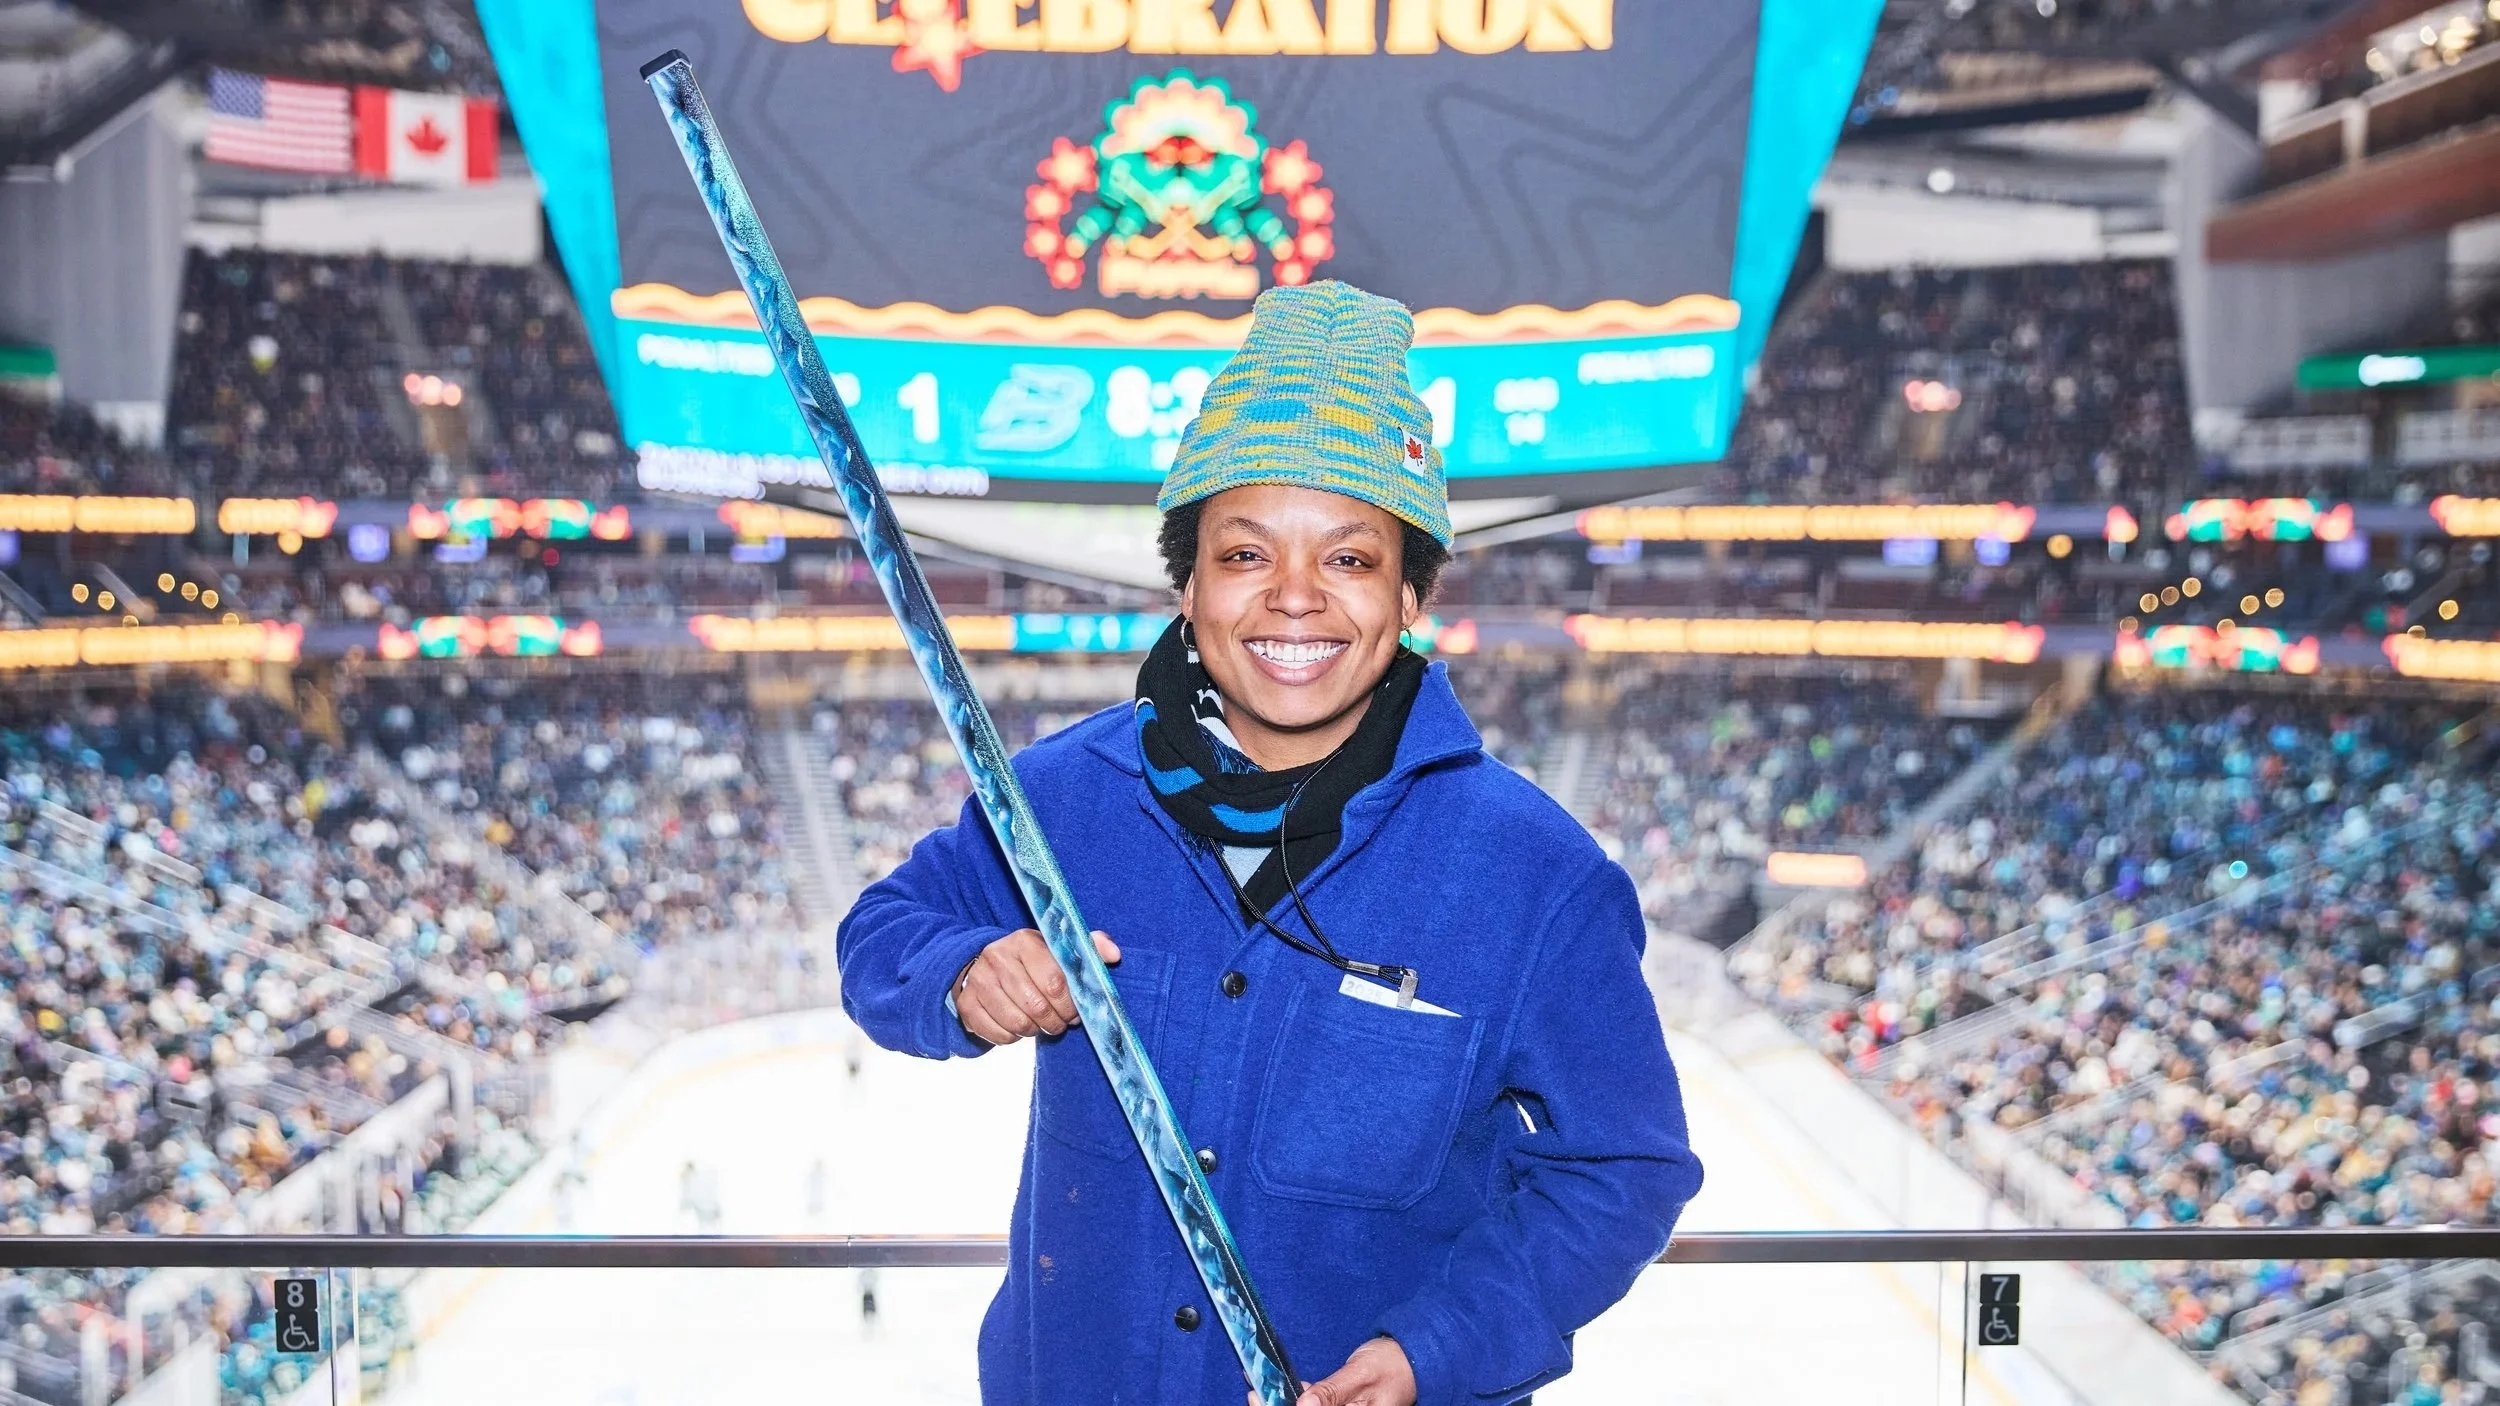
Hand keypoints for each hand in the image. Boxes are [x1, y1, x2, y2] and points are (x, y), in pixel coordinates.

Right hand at [954, 928, 1119, 1045]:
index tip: (1075, 1011)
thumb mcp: (1057, 948)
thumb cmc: (1031, 960)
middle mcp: (997, 958)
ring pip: (1018, 1024)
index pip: (1055, 981)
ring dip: (1035, 1031)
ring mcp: (978, 982)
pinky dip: (1013, 1038)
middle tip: (1060, 1022)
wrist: (981, 964)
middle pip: (1037, 1006)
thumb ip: (1088, 949)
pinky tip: (1018, 1026)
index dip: (1070, 1004)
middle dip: (1055, 1022)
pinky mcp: (966, 1005)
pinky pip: (998, 1035)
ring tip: (1039, 1023)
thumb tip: (1114, 954)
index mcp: (1024, 941)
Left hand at [1248, 1337, 1415, 1405]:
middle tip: (1252, 1391)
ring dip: (1280, 1403)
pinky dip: (1295, 1399)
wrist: (1412, 1358)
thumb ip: (1333, 1392)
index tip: (1258, 1399)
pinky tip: (1278, 1388)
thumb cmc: (1392, 1364)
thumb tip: (1303, 1405)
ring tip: (1257, 1388)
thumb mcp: (1361, 1374)